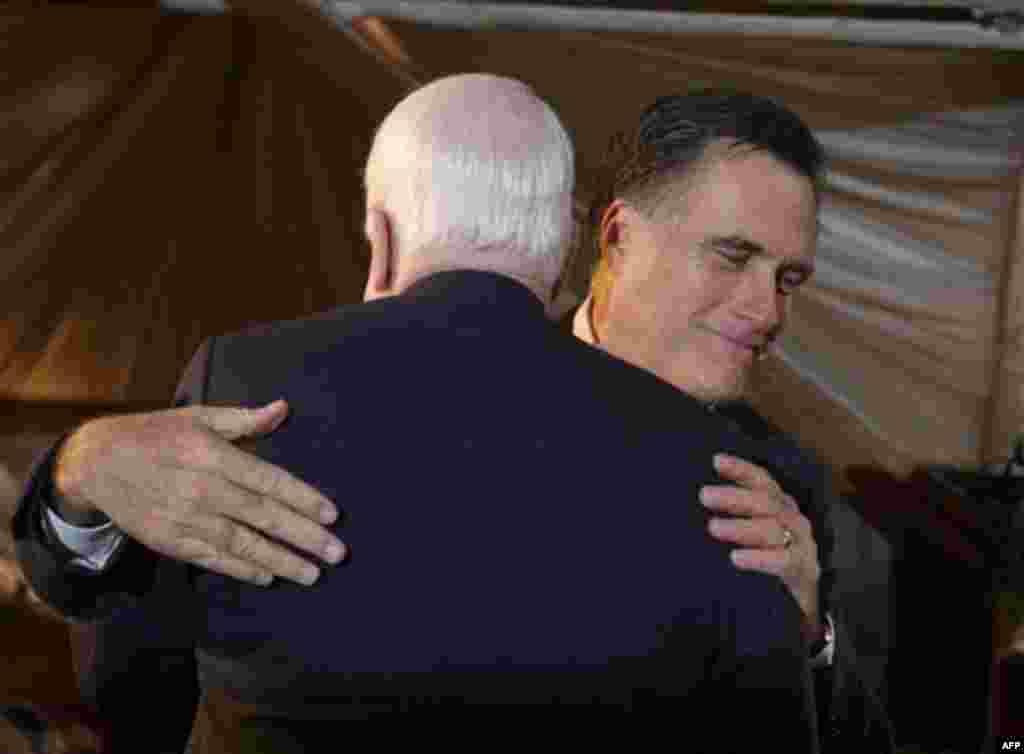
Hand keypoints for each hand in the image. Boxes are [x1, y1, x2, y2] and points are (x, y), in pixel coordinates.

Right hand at [53, 401, 346, 586]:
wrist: (95, 463)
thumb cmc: (155, 434)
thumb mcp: (198, 417)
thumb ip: (244, 420)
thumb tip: (283, 409)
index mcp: (213, 456)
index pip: (269, 481)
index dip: (304, 499)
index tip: (333, 515)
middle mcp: (203, 490)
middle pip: (263, 517)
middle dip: (304, 537)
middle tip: (337, 553)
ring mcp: (186, 519)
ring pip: (242, 545)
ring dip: (280, 561)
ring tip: (312, 574)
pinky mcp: (170, 541)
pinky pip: (213, 559)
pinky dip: (242, 569)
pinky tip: (268, 576)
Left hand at [700, 453, 822, 642]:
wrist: (803, 601)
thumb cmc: (768, 558)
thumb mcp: (752, 533)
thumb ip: (731, 518)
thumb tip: (684, 508)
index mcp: (779, 505)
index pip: (761, 481)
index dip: (740, 470)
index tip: (716, 461)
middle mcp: (792, 518)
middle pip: (765, 502)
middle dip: (734, 497)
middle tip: (704, 495)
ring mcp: (801, 543)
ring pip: (773, 529)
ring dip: (742, 526)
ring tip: (713, 526)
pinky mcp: (802, 569)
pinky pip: (782, 560)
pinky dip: (759, 558)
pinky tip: (736, 558)